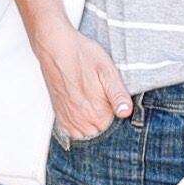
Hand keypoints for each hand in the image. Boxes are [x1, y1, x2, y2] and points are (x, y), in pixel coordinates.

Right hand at [38, 27, 132, 141]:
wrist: (57, 47)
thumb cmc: (82, 56)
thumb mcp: (108, 71)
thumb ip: (118, 95)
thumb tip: (126, 113)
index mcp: (96, 112)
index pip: (116, 132)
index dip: (124, 124)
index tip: (125, 113)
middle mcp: (81, 120)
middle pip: (102, 136)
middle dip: (110, 128)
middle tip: (112, 108)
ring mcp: (69, 119)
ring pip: (88, 137)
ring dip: (96, 129)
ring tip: (100, 111)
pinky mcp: (61, 115)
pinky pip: (73, 134)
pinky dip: (82, 129)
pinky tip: (88, 116)